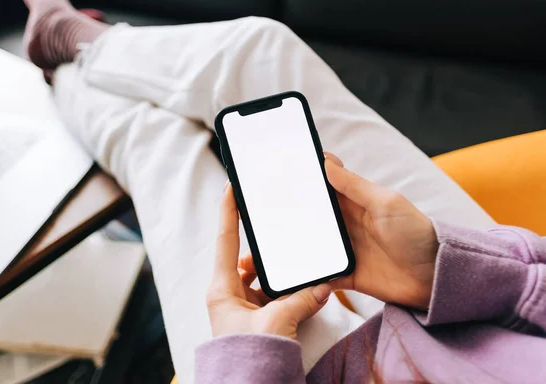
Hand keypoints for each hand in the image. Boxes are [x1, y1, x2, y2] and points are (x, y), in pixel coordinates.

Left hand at [206, 182, 332, 338]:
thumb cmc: (250, 357)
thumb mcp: (276, 322)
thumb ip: (300, 299)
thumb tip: (322, 286)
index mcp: (222, 289)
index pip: (225, 239)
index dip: (228, 211)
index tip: (231, 186)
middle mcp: (230, 295)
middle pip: (248, 260)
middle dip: (267, 250)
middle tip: (281, 234)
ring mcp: (244, 309)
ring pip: (264, 280)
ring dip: (282, 275)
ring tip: (300, 265)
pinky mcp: (258, 321)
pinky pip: (274, 298)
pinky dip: (289, 293)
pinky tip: (307, 291)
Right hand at [240, 153, 438, 309]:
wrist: (435, 278)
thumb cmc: (416, 234)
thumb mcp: (386, 203)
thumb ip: (355, 186)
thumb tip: (326, 163)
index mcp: (356, 201)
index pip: (325, 185)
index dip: (304, 178)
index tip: (279, 171)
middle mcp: (347, 223)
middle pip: (312, 215)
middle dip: (290, 212)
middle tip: (261, 209)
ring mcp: (345, 248)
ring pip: (310, 242)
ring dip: (292, 242)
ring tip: (265, 243)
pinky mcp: (346, 273)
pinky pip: (320, 272)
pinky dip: (305, 273)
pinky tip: (286, 272)